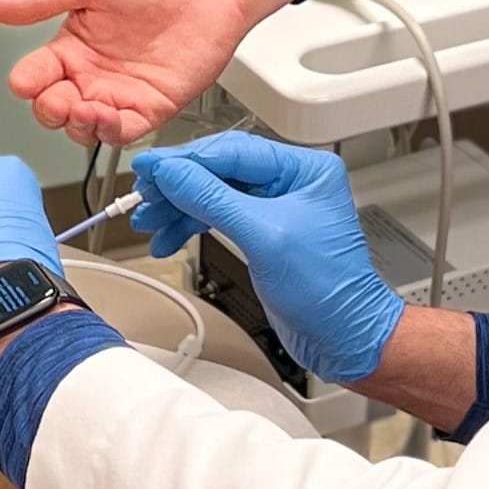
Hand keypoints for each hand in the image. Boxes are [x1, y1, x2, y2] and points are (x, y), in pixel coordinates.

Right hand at [0, 0, 293, 145]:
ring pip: (84, 127)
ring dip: (77, 125)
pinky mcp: (150, 108)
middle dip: (49, 110)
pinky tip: (108, 116)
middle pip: (54, 109)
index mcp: (70, 47)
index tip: (25, 80)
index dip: (26, 82)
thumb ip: (39, 1)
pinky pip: (122, 132)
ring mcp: (119, 94)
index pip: (35, 75)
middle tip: (57, 98)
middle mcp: (91, 74)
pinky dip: (110, 131)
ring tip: (84, 108)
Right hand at [128, 131, 403, 385]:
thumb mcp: (264, 237)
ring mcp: (276, 206)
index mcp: (304, 168)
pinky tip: (170, 237)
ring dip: (179, 207)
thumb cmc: (329, 290)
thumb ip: (212, 199)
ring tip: (150, 222)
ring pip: (214, 193)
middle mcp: (291, 181)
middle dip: (178, 186)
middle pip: (219, 170)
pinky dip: (191, 225)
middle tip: (144, 197)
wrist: (344, 338)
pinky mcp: (263, 232)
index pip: (233, 151)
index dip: (185, 160)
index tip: (149, 167)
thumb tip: (172, 172)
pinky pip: (218, 216)